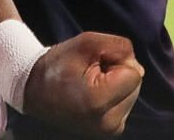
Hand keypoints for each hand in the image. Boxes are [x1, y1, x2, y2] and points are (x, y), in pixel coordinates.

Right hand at [22, 31, 142, 134]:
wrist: (36, 90)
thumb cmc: (59, 64)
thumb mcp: (87, 43)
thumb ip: (119, 47)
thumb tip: (138, 68)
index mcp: (97, 102)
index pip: (134, 73)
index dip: (117, 60)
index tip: (94, 63)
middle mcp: (107, 123)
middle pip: (135, 83)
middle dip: (118, 72)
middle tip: (90, 72)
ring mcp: (109, 131)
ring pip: (133, 92)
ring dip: (117, 82)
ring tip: (91, 82)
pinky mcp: (111, 131)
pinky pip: (127, 102)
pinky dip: (116, 93)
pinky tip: (96, 93)